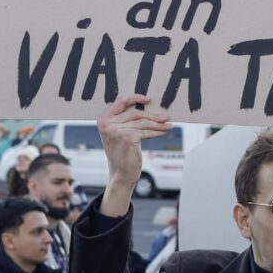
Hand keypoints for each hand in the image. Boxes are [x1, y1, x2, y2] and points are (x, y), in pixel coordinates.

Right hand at [96, 94, 170, 216]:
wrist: (121, 175)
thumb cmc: (122, 154)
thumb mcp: (118, 134)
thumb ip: (124, 121)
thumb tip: (146, 108)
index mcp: (103, 120)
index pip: (120, 102)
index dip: (135, 98)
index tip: (148, 99)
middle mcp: (107, 124)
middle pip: (135, 113)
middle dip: (152, 115)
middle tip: (165, 116)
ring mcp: (116, 130)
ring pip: (142, 122)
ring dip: (158, 123)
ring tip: (168, 124)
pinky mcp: (127, 137)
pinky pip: (146, 131)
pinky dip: (157, 131)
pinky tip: (165, 130)